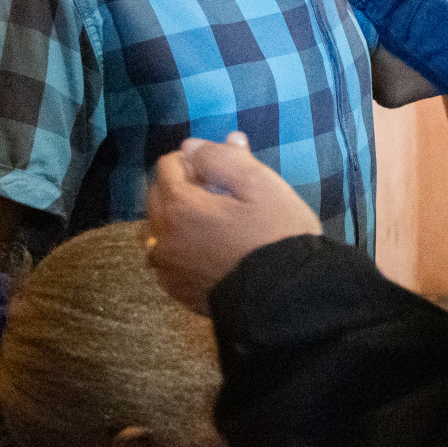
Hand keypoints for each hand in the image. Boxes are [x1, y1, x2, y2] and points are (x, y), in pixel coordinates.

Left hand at [146, 133, 322, 312]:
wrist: (288, 300)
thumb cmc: (278, 236)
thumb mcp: (260, 184)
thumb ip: (221, 158)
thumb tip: (192, 146)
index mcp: (179, 208)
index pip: (167, 165)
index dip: (194, 160)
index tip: (222, 171)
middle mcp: (163, 239)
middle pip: (159, 196)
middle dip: (183, 187)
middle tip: (222, 194)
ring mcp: (168, 269)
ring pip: (161, 228)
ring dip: (179, 218)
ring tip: (216, 224)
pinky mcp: (177, 291)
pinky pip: (169, 257)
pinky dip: (182, 247)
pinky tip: (211, 250)